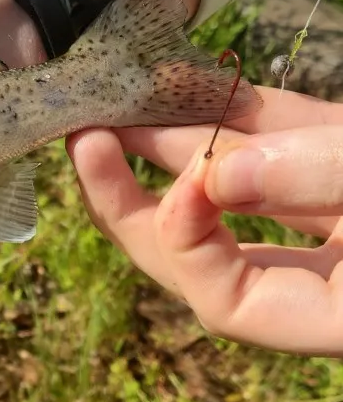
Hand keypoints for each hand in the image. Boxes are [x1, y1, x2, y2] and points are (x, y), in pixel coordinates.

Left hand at [68, 87, 342, 355]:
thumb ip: (324, 178)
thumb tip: (215, 172)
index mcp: (340, 315)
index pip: (227, 304)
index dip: (186, 237)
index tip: (192, 174)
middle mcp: (332, 283)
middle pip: (206, 261)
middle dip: (138, 201)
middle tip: (85, 144)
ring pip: (244, 198)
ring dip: (180, 148)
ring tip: (120, 105)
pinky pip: (291, 156)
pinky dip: (246, 121)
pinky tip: (191, 85)